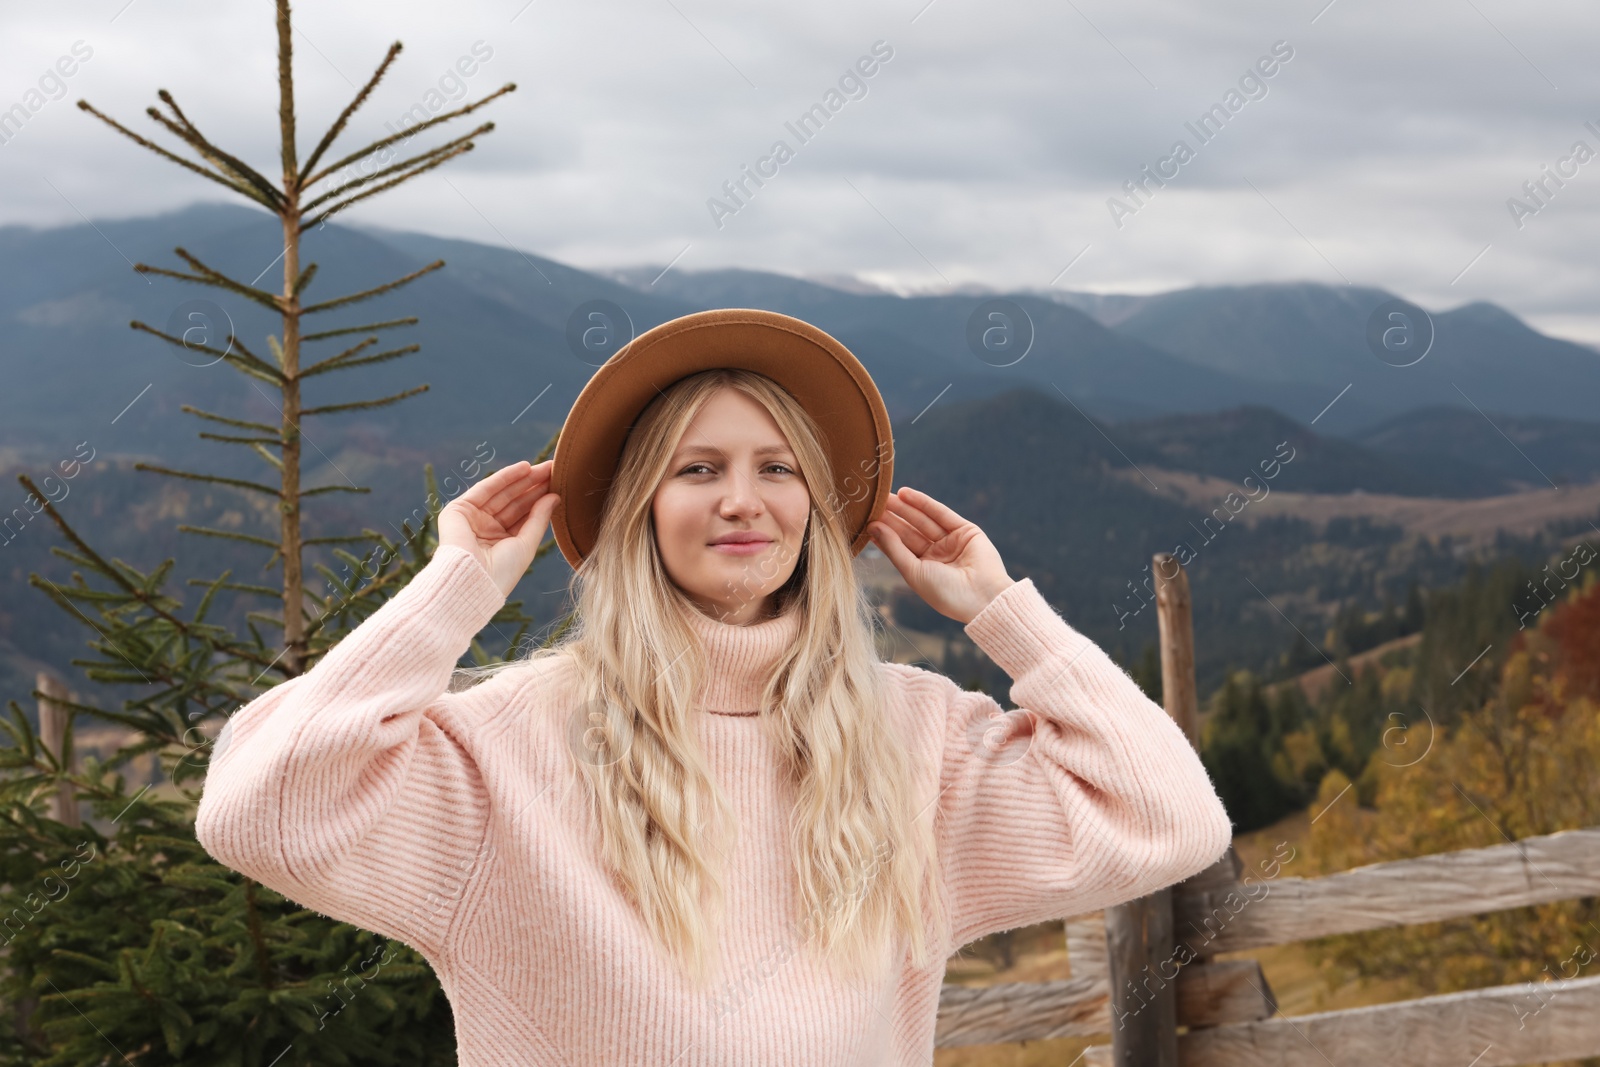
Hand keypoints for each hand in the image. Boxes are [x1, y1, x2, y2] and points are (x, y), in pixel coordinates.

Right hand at [438, 460, 560, 598]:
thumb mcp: (526, 543)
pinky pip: (485, 488)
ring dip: (523, 478)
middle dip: (534, 485)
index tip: (559, 484)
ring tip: (546, 467)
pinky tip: (524, 468)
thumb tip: (554, 497)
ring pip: (502, 493)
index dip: (541, 499)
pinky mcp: (459, 510)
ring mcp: (472, 518)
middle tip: (554, 470)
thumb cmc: (501, 571)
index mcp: (501, 542)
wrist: (472, 581)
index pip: (524, 515)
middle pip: (514, 501)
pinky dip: (504, 477)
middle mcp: (486, 529)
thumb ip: (539, 518)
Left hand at [866, 486, 1014, 624]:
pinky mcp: (966, 530)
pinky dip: (923, 503)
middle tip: (872, 502)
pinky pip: (941, 513)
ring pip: (923, 520)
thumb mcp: (914, 572)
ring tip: (885, 495)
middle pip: (909, 531)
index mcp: (924, 570)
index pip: (900, 547)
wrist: (983, 598)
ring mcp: (952, 542)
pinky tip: (905, 494)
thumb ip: (894, 548)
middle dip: (892, 517)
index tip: (866, 519)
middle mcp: (937, 555)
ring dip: (904, 507)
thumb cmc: (946, 593)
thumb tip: (873, 528)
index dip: (884, 533)